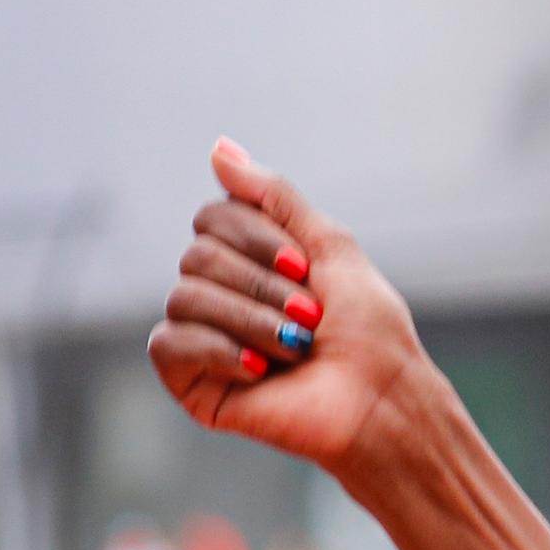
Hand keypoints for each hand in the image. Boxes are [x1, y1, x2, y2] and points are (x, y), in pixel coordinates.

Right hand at [148, 140, 433, 473]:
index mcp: (249, 260)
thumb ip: (274, 197)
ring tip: (296, 347)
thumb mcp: (329, 246)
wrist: (380, 402)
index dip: (259, 238)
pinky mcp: (191, 382)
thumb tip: (218, 147)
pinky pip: (168, 343)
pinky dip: (219, 349)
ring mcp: (202, 337)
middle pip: (197, 254)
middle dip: (262, 284)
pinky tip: (259, 369)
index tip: (305, 268)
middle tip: (311, 316)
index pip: (213, 217)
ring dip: (252, 319)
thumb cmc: (368, 331)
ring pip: (185, 296)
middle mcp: (220, 293)